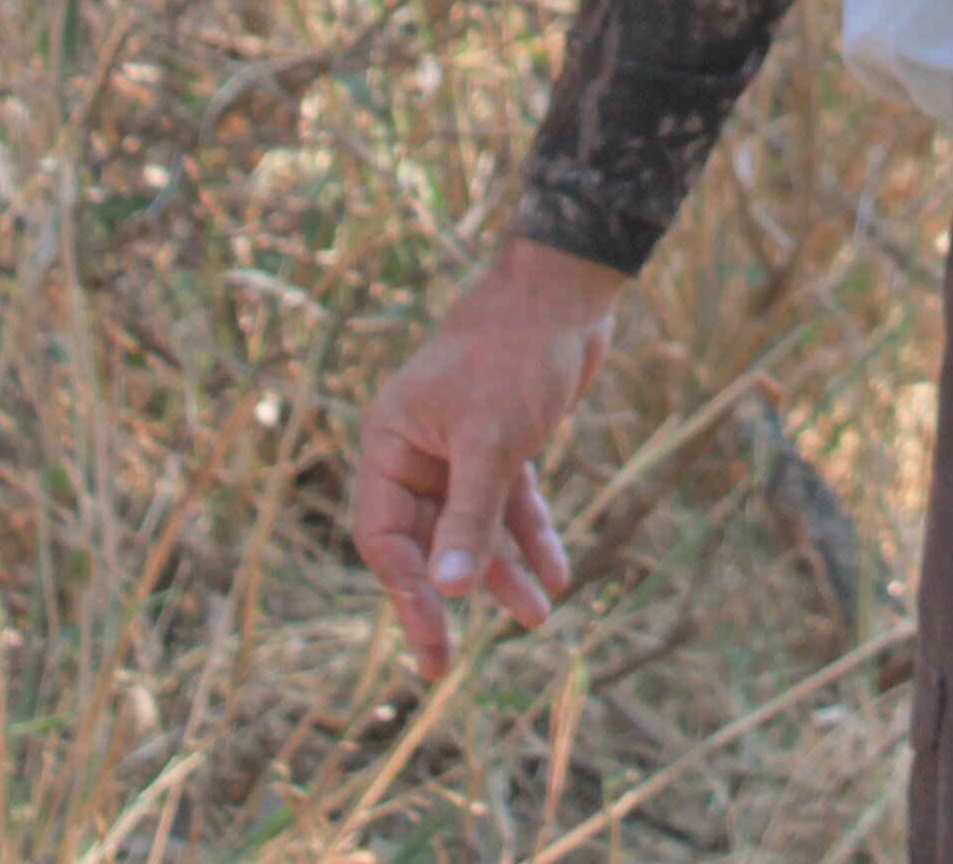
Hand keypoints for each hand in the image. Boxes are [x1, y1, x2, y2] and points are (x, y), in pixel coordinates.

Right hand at [349, 236, 623, 679]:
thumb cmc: (515, 351)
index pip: (384, 537)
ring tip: (537, 616)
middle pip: (426, 540)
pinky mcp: (503, 440)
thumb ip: (469, 517)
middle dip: (450, 595)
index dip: (407, 592)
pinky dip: (530, 535)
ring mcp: (460, 445)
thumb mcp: (491, 440)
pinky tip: (556, 574)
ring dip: (501, 571)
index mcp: (390, 440)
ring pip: (474, 526)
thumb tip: (447, 594)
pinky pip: (509, 502)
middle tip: (452, 665)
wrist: (568, 287)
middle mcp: (417, 447)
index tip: (433, 639)